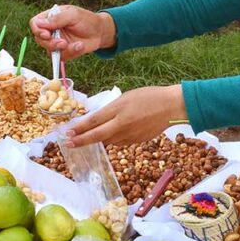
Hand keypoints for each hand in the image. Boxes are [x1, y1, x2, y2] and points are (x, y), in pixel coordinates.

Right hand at [29, 5, 115, 60]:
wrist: (101, 32)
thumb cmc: (87, 20)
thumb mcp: (73, 15)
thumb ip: (57, 19)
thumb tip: (39, 23)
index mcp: (51, 18)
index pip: (35, 23)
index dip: (37, 30)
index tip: (46, 35)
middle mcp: (51, 30)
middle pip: (39, 39)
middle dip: (50, 43)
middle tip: (62, 42)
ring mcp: (57, 42)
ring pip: (49, 51)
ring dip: (62, 50)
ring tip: (76, 44)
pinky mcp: (64, 52)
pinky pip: (61, 57)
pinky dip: (72, 53)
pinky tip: (80, 46)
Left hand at [64, 85, 185, 146]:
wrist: (171, 107)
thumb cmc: (149, 97)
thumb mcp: (126, 98)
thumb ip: (111, 110)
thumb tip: (96, 120)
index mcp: (118, 110)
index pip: (94, 121)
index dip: (79, 128)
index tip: (68, 133)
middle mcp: (122, 125)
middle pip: (97, 136)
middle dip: (81, 141)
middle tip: (68, 144)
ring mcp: (130, 135)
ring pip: (108, 141)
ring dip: (97, 140)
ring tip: (86, 139)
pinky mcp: (137, 142)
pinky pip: (120, 142)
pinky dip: (113, 139)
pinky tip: (113, 134)